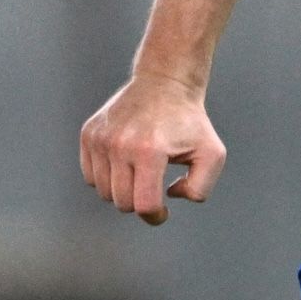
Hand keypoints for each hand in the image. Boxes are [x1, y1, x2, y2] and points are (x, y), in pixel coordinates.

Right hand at [80, 72, 226, 226]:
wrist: (164, 82)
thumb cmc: (190, 122)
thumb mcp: (212, 154)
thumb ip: (200, 188)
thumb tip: (168, 196)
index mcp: (150, 151)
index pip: (144, 205)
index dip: (156, 217)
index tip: (164, 211)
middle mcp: (119, 145)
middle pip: (123, 202)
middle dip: (140, 202)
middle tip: (153, 187)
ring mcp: (100, 139)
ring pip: (104, 192)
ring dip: (122, 191)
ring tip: (139, 173)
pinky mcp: (89, 134)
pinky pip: (90, 176)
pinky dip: (106, 178)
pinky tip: (123, 164)